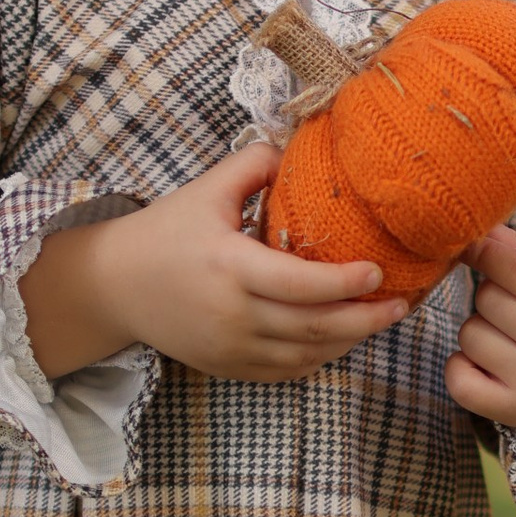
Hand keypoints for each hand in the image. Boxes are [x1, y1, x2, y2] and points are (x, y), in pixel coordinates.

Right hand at [20, 139, 412, 384]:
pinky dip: (319, 357)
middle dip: (364, 319)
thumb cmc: (163, 233)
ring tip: (380, 319)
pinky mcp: (229, 366)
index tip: (378, 272)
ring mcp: (231, 347)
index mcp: (230, 266)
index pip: (299, 284)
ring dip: (348, 340)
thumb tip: (303, 146)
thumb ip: (256, 164)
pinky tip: (341, 337)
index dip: (344, 283)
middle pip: (313, 327)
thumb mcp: (205, 189)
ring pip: (306, 354)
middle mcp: (233, 314)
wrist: (114, 287)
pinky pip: (286, 370)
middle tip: (401, 304)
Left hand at [447, 224, 515, 448]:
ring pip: (469, 334)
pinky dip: (460, 367)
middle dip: (492, 296)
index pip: (514, 266)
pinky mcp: (513, 412)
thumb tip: (477, 229)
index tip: (474, 244)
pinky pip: (457, 379)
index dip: (486, 250)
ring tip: (511, 340)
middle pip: (487, 298)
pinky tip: (485, 364)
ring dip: (479, 330)